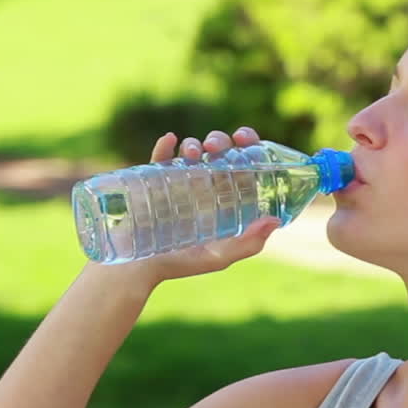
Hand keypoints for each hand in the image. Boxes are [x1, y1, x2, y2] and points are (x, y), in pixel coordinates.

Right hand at [83, 127, 281, 287]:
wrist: (132, 268)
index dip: (246, 148)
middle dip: (220, 141)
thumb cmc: (176, 265)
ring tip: (193, 152)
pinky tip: (170, 140)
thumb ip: (247, 244)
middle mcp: (202, 189)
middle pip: (217, 153)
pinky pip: (158, 157)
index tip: (245, 139)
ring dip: (194, 143)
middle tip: (216, 146)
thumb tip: (275, 221)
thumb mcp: (217, 257)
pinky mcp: (149, 182)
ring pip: (190, 151)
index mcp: (222, 202)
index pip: (240, 168)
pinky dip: (165, 145)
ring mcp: (176, 183)